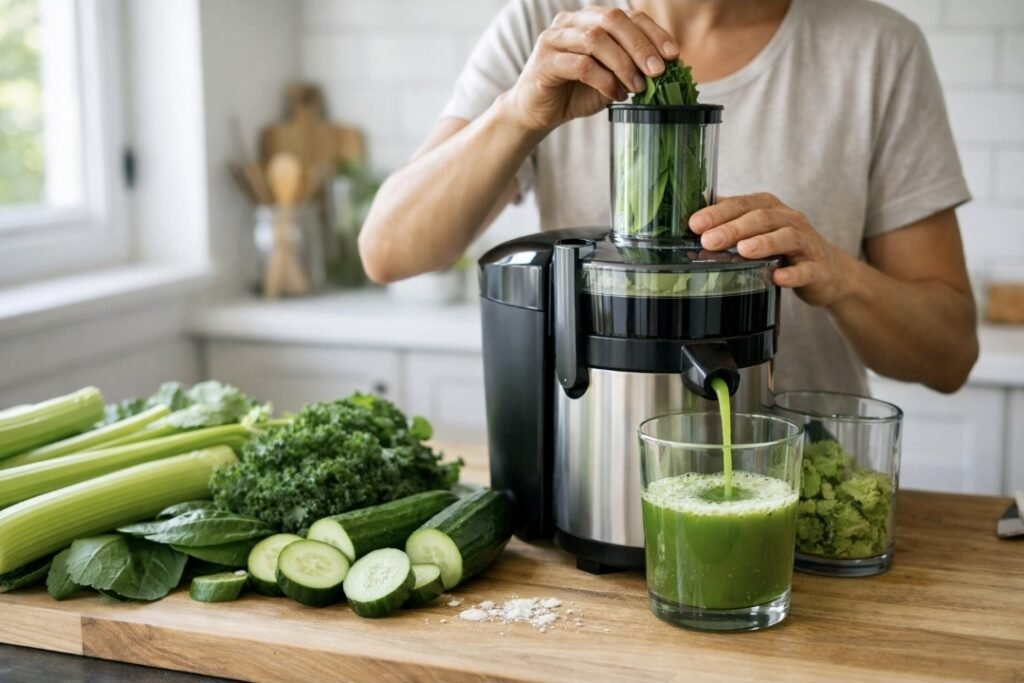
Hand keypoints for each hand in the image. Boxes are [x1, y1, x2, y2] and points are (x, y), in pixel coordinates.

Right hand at [503, 6, 678, 131]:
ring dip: (622, 64)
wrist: (538, 113)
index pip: (626, 16)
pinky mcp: (545, 62)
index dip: (652, 32)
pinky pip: (581, 65)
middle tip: (657, 71)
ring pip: (595, 39)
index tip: (672, 54)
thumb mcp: (611, 77)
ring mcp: (554, 40)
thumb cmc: (575, 92)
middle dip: (639, 45)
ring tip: (637, 87)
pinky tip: (615, 95)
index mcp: (589, 19)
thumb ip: (630, 67)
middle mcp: (570, 22)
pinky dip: (603, 80)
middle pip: (611, 19)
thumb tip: (664, 68)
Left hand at [688, 193, 850, 306]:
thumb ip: (730, 221)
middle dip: (734, 228)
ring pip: (787, 238)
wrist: (827, 271)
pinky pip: (806, 270)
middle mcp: (790, 220)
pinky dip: (792, 274)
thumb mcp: (757, 230)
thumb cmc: (783, 248)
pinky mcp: (818, 269)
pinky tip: (777, 277)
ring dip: (764, 243)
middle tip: (709, 240)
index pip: (742, 204)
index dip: (718, 212)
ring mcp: (807, 244)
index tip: (695, 224)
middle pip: (762, 218)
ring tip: (743, 251)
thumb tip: (692, 216)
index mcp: (770, 208)